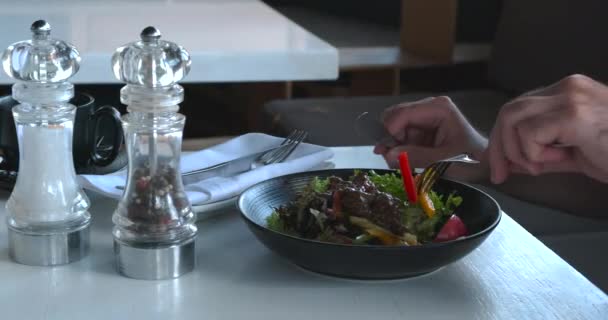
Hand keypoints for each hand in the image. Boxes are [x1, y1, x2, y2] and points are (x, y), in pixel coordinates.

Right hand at [374, 96, 488, 181]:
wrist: (485, 165)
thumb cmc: (472, 161)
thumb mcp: (445, 162)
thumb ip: (416, 157)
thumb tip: (387, 155)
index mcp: (438, 108)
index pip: (402, 113)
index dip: (391, 133)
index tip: (388, 153)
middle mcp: (429, 107)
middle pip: (395, 117)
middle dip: (391, 139)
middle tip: (393, 159)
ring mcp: (424, 116)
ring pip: (395, 127)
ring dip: (394, 145)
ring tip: (401, 163)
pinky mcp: (421, 127)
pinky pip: (400, 135)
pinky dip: (399, 148)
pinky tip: (405, 159)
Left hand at [488, 74, 607, 183]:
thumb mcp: (575, 154)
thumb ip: (541, 154)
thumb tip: (509, 162)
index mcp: (567, 92)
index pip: (518, 108)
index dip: (500, 137)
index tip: (497, 165)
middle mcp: (567, 87)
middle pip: (509, 111)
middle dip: (498, 146)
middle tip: (501, 174)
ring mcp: (571, 97)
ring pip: (512, 118)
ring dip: (517, 151)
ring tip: (543, 165)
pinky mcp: (574, 113)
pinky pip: (529, 133)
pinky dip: (533, 153)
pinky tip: (558, 160)